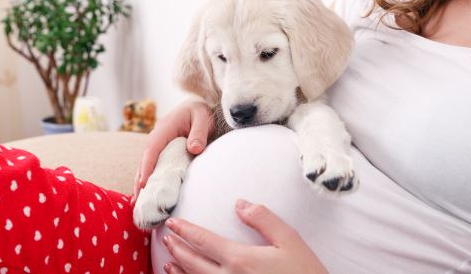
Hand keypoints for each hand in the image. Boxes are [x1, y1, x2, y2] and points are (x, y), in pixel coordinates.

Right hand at [131, 100, 213, 203]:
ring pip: (146, 164)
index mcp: (164, 128)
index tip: (144, 183)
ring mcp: (158, 144)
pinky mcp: (162, 150)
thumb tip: (193, 149)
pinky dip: (148, 178)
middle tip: (137, 200)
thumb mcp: (202, 119)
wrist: (200, 106)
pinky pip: (153, 165)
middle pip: (144, 160)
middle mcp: (157, 137)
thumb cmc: (201, 113)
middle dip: (139, 180)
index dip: (147, 167)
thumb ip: (198, 133)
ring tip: (137, 202)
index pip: (152, 149)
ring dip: (141, 181)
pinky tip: (146, 193)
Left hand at [161, 199, 328, 273]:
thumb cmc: (304, 273)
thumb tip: (239, 204)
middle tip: (166, 238)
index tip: (172, 222)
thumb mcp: (289, 240)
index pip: (203, 241)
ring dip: (179, 270)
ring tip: (168, 261)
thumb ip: (263, 219)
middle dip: (177, 248)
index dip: (185, 230)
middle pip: (192, 263)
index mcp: (239, 259)